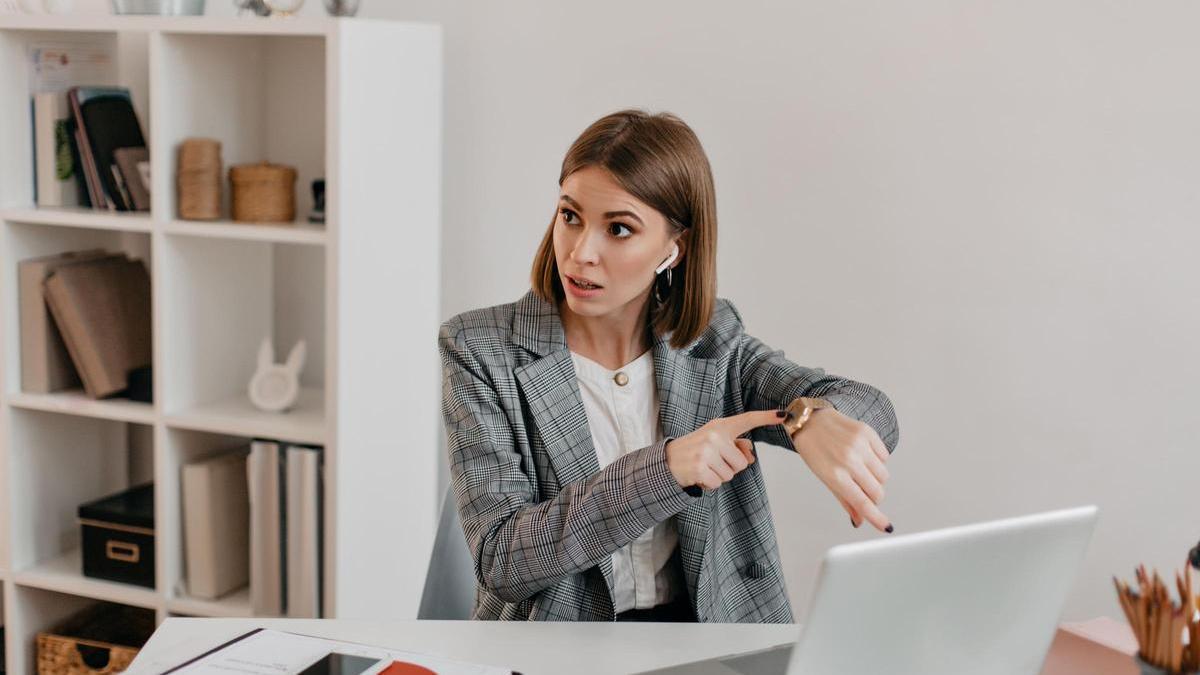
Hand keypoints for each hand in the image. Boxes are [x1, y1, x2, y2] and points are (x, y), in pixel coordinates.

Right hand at [666, 410, 786, 490]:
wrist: (668, 460)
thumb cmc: (696, 450)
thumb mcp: (715, 441)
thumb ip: (736, 445)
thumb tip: (750, 456)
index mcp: (720, 426)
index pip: (747, 420)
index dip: (765, 417)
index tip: (783, 414)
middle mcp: (714, 436)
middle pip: (742, 463)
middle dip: (729, 467)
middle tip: (712, 461)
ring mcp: (707, 452)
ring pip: (730, 475)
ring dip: (719, 475)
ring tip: (704, 467)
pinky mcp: (700, 468)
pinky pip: (718, 483)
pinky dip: (710, 484)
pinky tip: (699, 475)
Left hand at [792, 408, 892, 532]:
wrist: (811, 419)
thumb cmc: (814, 450)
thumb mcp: (824, 477)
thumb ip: (845, 500)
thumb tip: (860, 520)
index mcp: (835, 475)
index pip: (862, 502)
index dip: (876, 517)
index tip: (886, 527)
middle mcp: (849, 460)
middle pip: (877, 491)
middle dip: (874, 496)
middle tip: (863, 489)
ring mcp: (859, 445)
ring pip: (884, 475)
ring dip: (876, 478)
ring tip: (860, 468)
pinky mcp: (867, 432)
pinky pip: (885, 456)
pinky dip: (877, 460)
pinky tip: (863, 454)